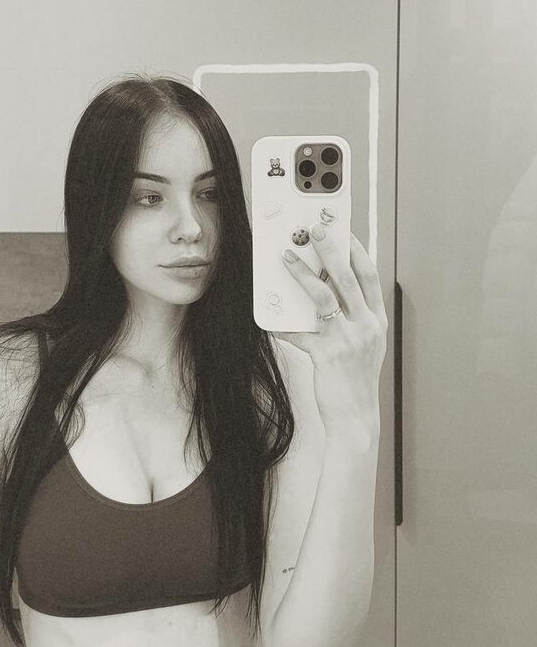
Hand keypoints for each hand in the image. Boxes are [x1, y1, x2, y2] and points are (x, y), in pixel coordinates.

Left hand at [276, 210, 387, 435]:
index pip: (370, 277)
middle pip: (348, 278)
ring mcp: (348, 340)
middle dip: (331, 249)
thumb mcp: (362, 344)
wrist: (356, 417)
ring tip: (287, 256)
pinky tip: (270, 315)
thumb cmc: (355, 380)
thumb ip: (349, 318)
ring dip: (304, 273)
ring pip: (325, 296)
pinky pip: (300, 332)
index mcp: (377, 321)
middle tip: (315, 229)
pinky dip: (283, 323)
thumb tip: (323, 288)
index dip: (357, 251)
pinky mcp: (328, 355)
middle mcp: (366, 327)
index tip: (344, 231)